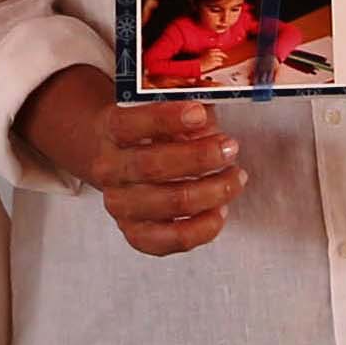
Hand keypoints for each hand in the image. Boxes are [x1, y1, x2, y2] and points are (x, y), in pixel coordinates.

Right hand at [15, 65, 244, 255]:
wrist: (116, 159)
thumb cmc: (147, 132)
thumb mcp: (162, 107)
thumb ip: (186, 106)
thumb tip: (216, 109)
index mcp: (110, 131)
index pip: (130, 125)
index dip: (166, 118)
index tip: (199, 113)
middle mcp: (110, 169)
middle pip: (153, 166)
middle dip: (200, 157)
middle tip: (229, 148)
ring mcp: (121, 204)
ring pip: (171, 204)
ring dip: (213, 191)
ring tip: (235, 177)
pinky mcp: (137, 233)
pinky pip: (174, 238)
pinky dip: (204, 227)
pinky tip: (220, 209)